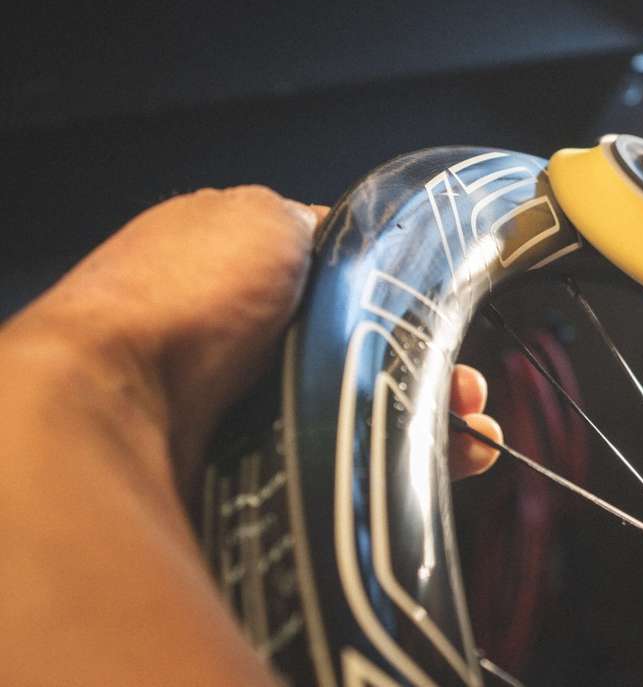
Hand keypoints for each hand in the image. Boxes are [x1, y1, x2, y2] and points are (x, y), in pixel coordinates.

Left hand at [1, 186, 501, 489]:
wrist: (115, 402)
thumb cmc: (189, 291)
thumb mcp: (265, 217)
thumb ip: (316, 225)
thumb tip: (359, 250)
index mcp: (237, 266)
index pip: (344, 285)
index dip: (405, 301)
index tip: (453, 323)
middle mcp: (242, 340)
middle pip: (363, 356)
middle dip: (430, 372)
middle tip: (472, 392)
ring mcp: (245, 412)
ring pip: (361, 417)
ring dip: (428, 427)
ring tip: (476, 440)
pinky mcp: (250, 476)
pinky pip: (339, 469)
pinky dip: (392, 472)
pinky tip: (447, 470)